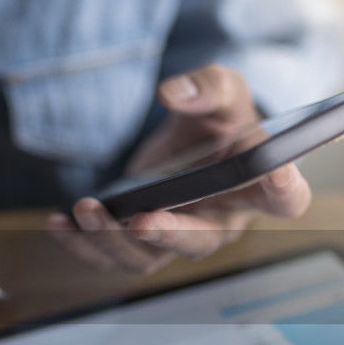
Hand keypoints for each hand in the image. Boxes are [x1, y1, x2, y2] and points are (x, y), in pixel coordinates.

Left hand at [47, 64, 310, 272]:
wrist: (189, 141)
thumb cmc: (217, 119)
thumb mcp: (221, 90)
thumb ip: (206, 86)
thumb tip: (172, 92)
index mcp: (256, 188)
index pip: (285, 197)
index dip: (284, 189)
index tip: (277, 176)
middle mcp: (221, 223)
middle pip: (200, 243)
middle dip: (168, 235)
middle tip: (139, 219)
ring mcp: (177, 238)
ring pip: (147, 258)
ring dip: (112, 240)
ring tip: (85, 208)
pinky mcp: (139, 241)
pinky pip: (110, 256)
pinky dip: (80, 245)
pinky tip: (58, 222)